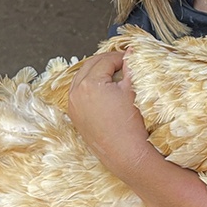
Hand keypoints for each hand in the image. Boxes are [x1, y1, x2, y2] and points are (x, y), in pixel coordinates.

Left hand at [67, 52, 152, 178]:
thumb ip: (130, 67)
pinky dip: (89, 86)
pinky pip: (78, 93)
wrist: (126, 154)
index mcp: (90, 84)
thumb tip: (131, 52)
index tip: (130, 58)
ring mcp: (73, 105)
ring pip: (81, 78)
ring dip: (95, 72)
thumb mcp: (132, 90)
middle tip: (122, 62)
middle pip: (90, 65)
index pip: (105, 60)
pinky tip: (103, 89)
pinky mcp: (75, 116)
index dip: (120, 57)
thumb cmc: (130, 125)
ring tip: (113, 74)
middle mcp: (76, 93)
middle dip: (106, 61)